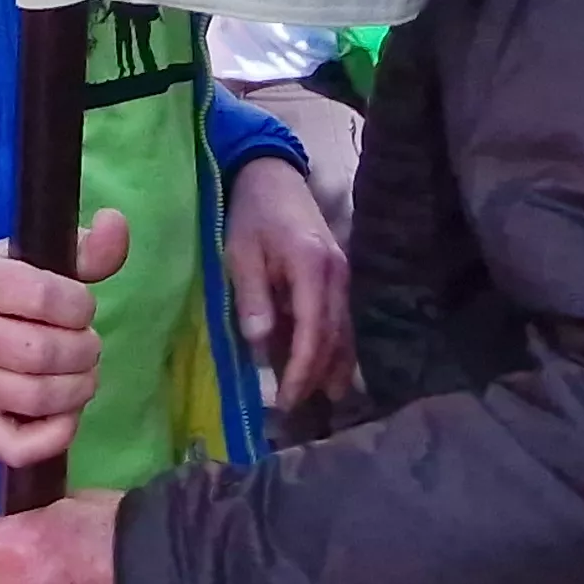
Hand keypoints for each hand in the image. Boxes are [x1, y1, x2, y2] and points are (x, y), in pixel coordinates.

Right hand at [0, 211, 126, 467]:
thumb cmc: (6, 288)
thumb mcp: (38, 259)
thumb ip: (84, 249)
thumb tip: (117, 224)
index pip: (45, 295)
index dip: (80, 306)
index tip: (80, 307)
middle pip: (42, 352)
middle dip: (84, 351)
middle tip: (87, 346)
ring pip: (35, 398)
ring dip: (78, 390)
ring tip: (82, 375)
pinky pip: (16, 446)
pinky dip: (55, 435)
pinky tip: (66, 414)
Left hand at [226, 158, 353, 411]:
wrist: (270, 174)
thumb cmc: (249, 213)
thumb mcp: (240, 254)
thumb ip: (252, 298)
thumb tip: (261, 344)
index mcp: (311, 267)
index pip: (314, 331)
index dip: (302, 371)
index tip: (287, 400)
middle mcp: (337, 274)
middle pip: (334, 337)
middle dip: (316, 376)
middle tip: (295, 409)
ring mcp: (342, 275)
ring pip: (344, 331)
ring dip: (332, 366)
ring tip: (319, 400)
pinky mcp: (339, 276)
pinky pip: (340, 319)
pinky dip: (334, 347)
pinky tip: (327, 370)